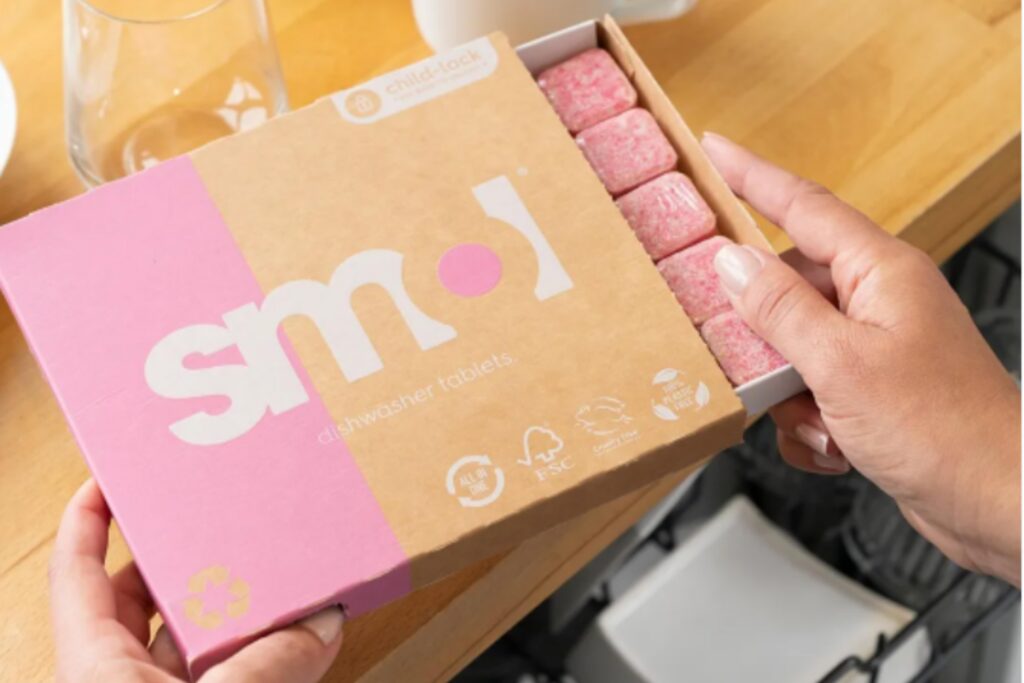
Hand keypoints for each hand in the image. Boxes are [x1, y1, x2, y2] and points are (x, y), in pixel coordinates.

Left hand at [49, 479, 344, 681]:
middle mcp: (123, 677)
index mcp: (95, 664)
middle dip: (191, 555)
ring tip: (282, 574)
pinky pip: (236, 674)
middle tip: (229, 515)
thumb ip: (266, 664)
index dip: (88, 516)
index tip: (114, 471)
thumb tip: (323, 621)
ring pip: (200, 639)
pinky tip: (306, 638)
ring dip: (241, 611)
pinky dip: (267, 657)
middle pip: (149, 595)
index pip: (78, 570)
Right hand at [701, 132, 1020, 585]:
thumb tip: (733, 262)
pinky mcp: (870, 389)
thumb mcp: (841, 363)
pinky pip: (808, 390)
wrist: (999, 501)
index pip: (802, 206)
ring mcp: (875, 346)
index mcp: (879, 272)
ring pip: (790, 346)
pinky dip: (807, 422)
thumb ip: (779, 307)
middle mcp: (878, 300)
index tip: (714, 150)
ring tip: (816, 419)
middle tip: (732, 345)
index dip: (751, 176)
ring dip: (787, 391)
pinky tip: (832, 443)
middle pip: (786, 285)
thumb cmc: (945, 430)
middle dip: (758, 327)